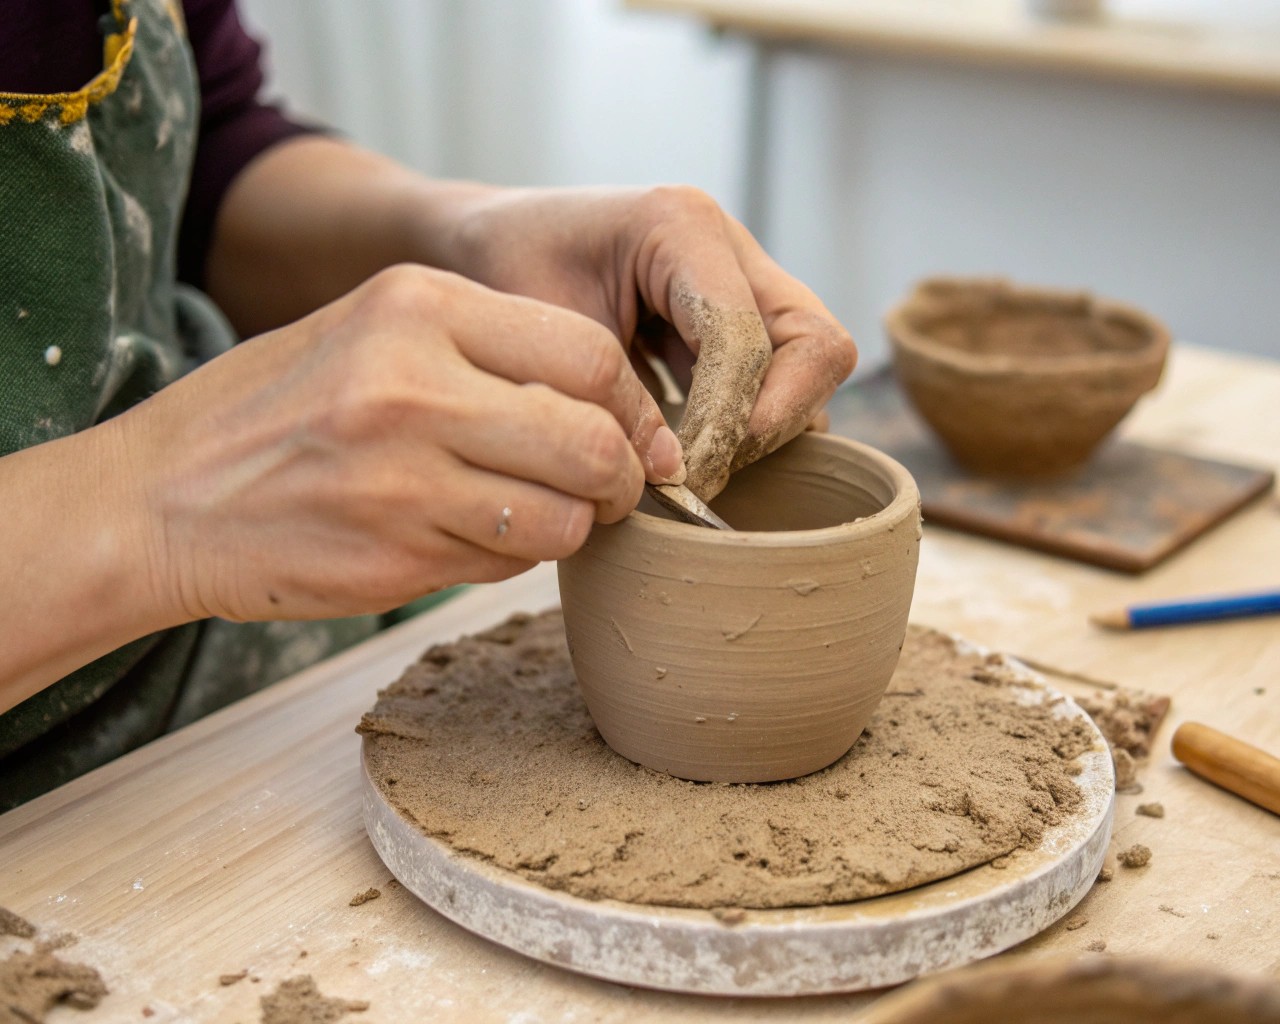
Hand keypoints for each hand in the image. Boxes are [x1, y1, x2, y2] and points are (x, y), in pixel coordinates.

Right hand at [124, 265, 681, 623]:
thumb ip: (486, 349)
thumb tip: (611, 404)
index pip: (589, 354)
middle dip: (623, 477)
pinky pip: (509, 562)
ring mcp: (403, 477)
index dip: (634, 407)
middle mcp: (415, 385)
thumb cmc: (279, 410)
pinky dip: (514, 556)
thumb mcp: (371, 332)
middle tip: (615, 489)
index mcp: (417, 306)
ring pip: (564, 517)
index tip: (638, 437)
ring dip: (572, 525)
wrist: (161, 499)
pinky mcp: (395, 555)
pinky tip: (470, 535)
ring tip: (538, 513)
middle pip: (594, 441)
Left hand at [441, 186, 857, 498]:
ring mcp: (743, 280)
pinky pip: (784, 379)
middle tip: (705, 472)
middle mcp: (729, 246)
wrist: (487, 244)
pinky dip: (755, 422)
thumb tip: (674, 479)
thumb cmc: (503, 276)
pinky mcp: (740, 318)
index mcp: (680, 225)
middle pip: (817, 344)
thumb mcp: (544, 336)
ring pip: (812, 365)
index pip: (744, 337)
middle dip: (774, 421)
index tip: (680, 477)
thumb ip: (611, 400)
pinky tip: (697, 450)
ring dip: (769, 426)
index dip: (723, 419)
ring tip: (696, 466)